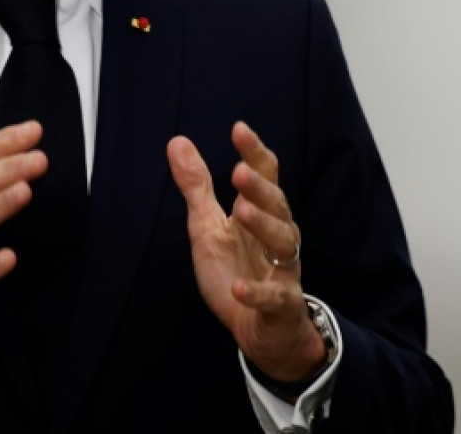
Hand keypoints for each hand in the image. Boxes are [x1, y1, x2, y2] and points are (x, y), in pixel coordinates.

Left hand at [167, 121, 325, 381]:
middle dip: (259, 187)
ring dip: (263, 225)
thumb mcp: (208, 226)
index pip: (264, 175)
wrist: (261, 331)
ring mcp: (282, 269)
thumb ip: (196, 187)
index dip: (254, 152)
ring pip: (283, 241)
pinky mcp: (281, 304)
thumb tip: (177, 141)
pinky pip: (274, 296)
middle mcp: (275, 235)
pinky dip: (258, 292)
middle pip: (276, 204)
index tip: (239, 129)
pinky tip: (240, 287)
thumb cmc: (236, 271)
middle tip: (239, 171)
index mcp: (258, 212)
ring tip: (242, 211)